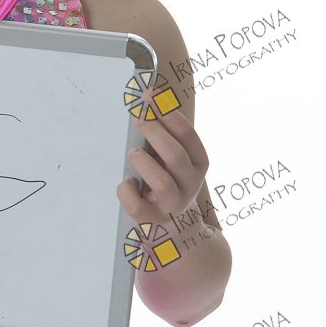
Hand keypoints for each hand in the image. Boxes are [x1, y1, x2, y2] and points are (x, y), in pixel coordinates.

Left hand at [116, 101, 207, 226]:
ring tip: (133, 154)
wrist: (176, 230)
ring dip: (143, 162)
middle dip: (155, 132)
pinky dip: (127, 190)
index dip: (168, 113)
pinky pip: (137, 205)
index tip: (149, 96)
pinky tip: (127, 183)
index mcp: (198, 163)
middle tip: (139, 119)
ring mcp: (173, 205)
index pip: (188, 135)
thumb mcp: (172, 159)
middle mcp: (190, 184)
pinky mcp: (153, 221)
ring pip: (161, 182)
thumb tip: (142, 106)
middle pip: (175, 155)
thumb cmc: (168, 183)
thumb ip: (162, 136)